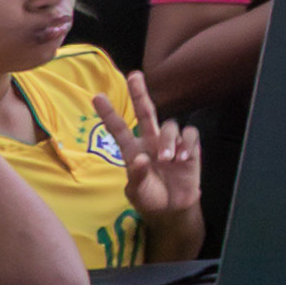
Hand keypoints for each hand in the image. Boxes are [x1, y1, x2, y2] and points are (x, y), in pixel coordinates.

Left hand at [117, 77, 201, 229]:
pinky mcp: (190, 147)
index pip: (118, 128)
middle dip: (139, 93)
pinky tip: (184, 159)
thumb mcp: (137, 192)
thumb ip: (137, 176)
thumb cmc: (150, 198)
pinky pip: (190, 134)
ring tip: (168, 160)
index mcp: (132, 150)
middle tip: (134, 76)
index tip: (96, 96)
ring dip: (168, 141)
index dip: (108, 113)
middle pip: (145, 112)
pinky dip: (187, 144)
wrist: (173, 209)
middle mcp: (150, 142)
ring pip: (169, 126)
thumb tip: (141, 158)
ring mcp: (170, 143)